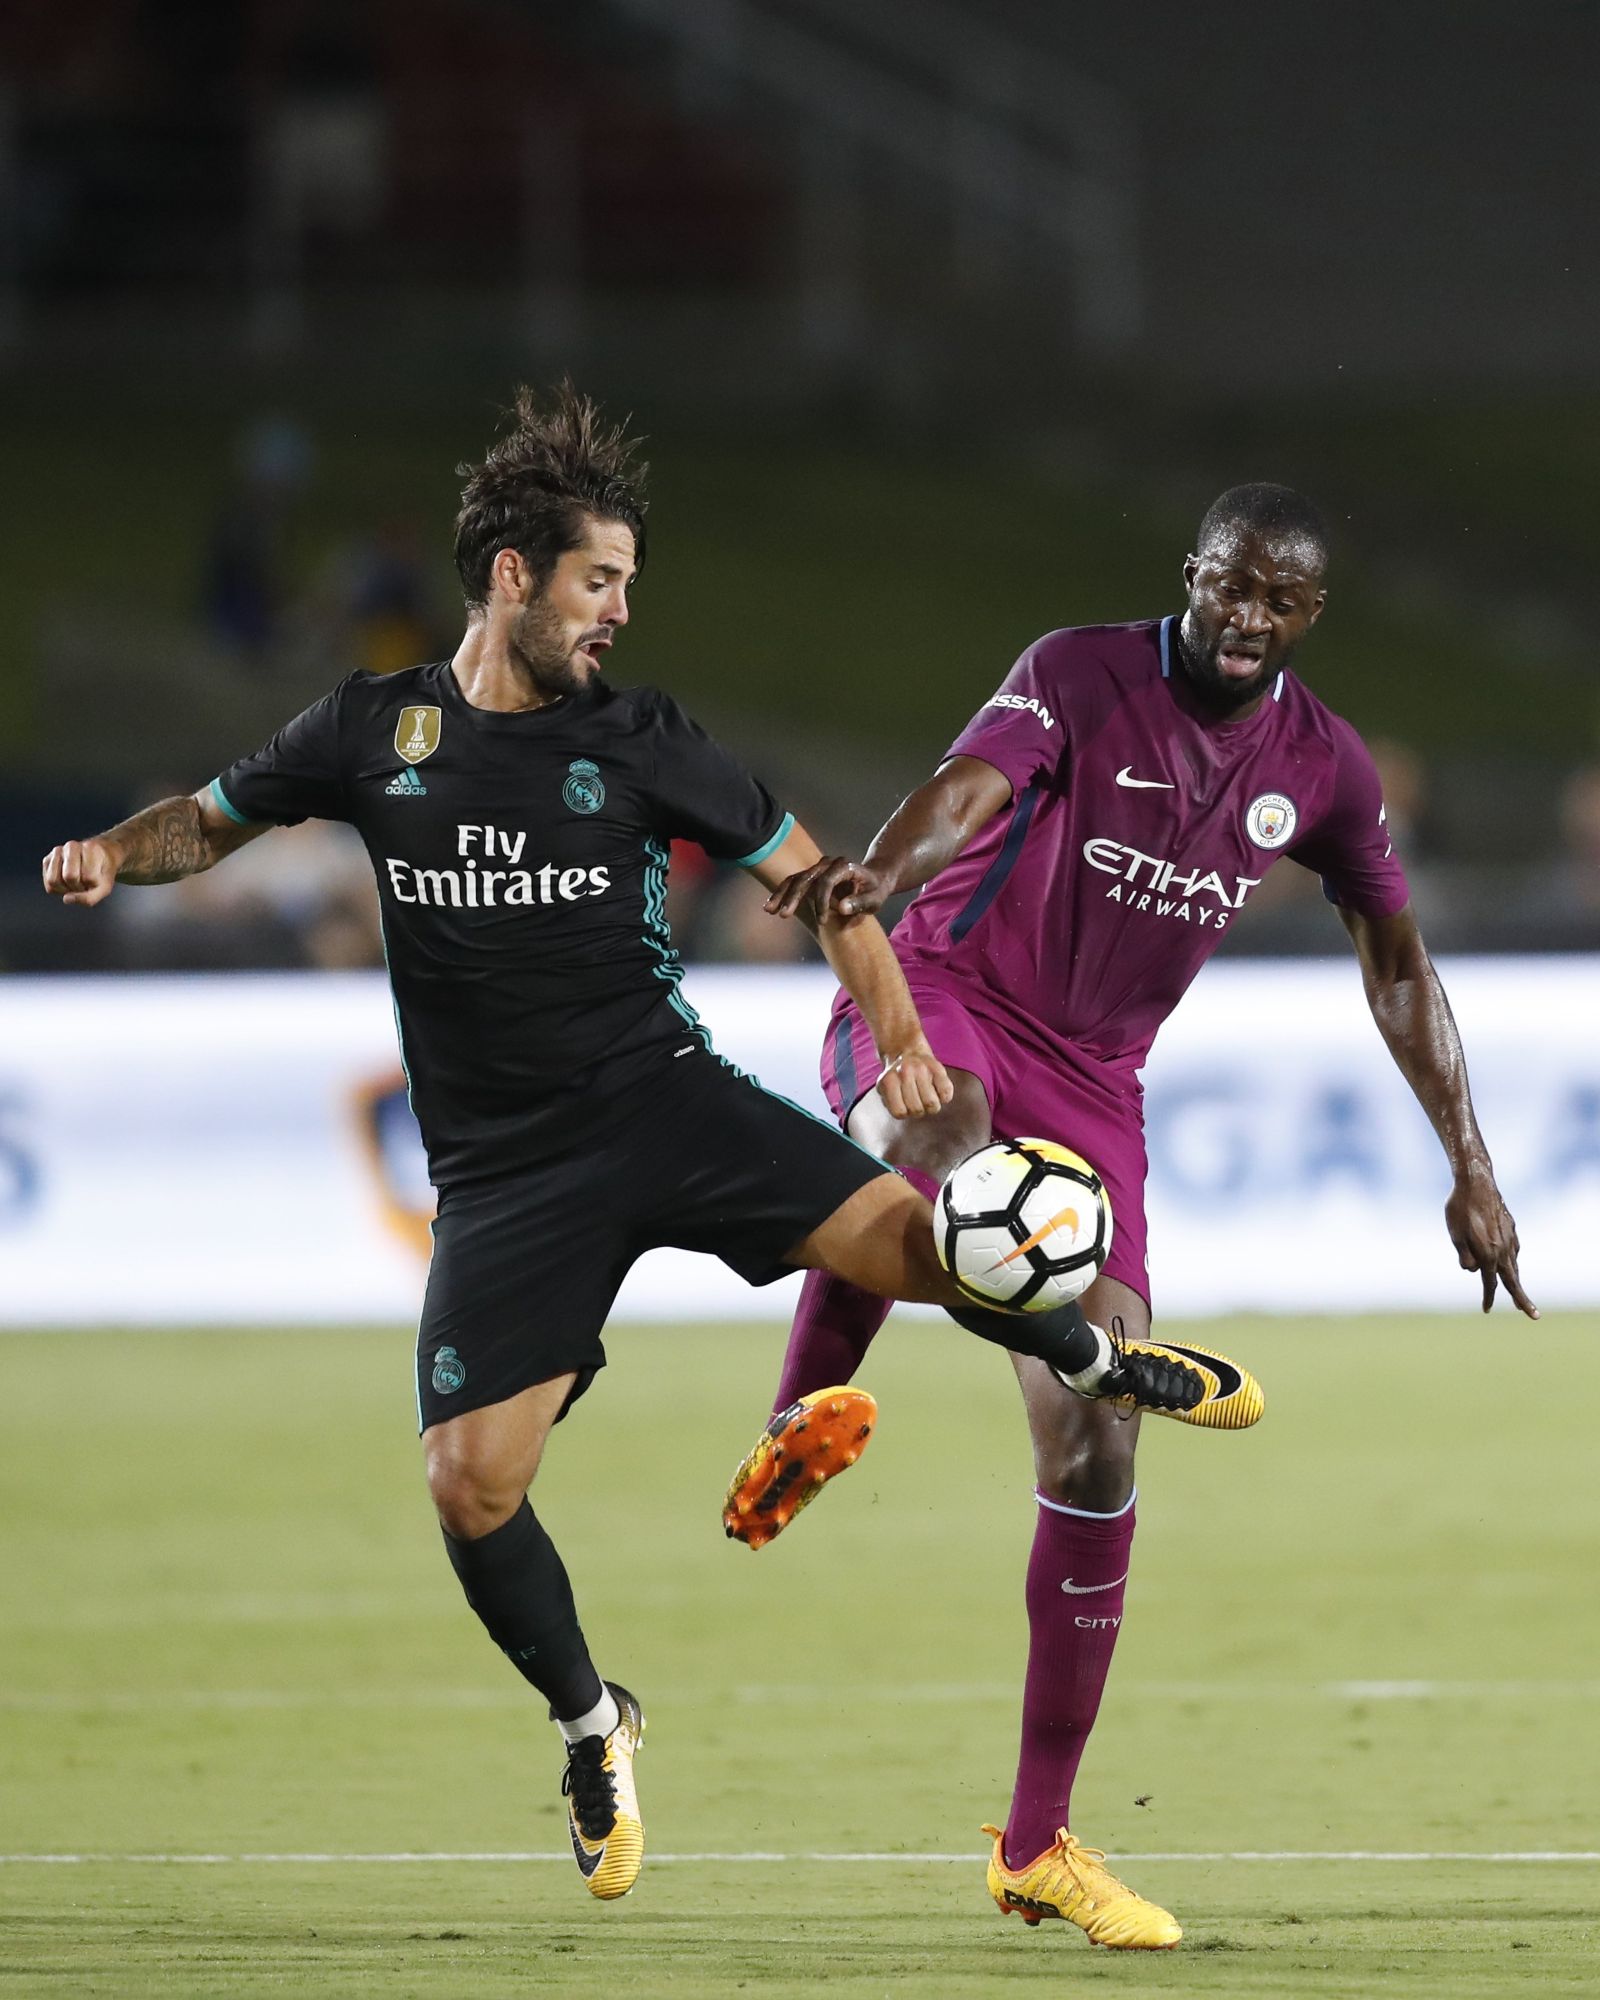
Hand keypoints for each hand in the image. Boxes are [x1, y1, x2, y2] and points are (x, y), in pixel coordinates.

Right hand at [41, 838, 119, 907]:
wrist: (99, 858)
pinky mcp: (47, 860)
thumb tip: (66, 899)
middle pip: (69, 877)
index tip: (97, 880)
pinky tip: (67, 883)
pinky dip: (57, 889)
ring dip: (65, 889)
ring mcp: (58, 851)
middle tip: (85, 883)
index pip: (88, 877)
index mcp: (90, 848)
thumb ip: (89, 898)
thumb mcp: (105, 887)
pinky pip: (48, 883)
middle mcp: (72, 846)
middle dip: (77, 887)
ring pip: (53, 880)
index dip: (92, 885)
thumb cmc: (102, 872)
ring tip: (75, 884)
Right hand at [764, 855, 894, 920]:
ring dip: (782, 895)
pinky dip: (782, 894)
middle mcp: (828, 863)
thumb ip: (860, 903)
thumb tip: (842, 908)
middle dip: (794, 897)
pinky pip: (793, 883)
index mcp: (844, 866)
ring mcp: (818, 868)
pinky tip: (770, 907)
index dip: (822, 901)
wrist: (873, 879)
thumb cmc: (875, 891)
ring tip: (769, 910)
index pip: (827, 881)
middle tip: (784, 915)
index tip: (822, 920)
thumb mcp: (874, 899)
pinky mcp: (811, 876)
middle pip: (806, 878)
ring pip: (795, 879)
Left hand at [876, 1044, 953, 1119]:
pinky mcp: (939, 1068)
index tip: (904, 1105)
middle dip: (918, 1111)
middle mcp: (905, 1072)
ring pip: (932, 1104)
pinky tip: (937, 1091)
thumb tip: (902, 1112)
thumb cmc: (896, 1078)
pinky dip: (944, 1097)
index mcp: (889, 1080)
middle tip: (916, 1100)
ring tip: (926, 1097)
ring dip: (931, 1106)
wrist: (906, 1051)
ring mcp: (923, 1069)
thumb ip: (890, 1103)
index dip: (904, 1113)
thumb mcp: (884, 1089)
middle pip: (917, 1110)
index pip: (899, 1112)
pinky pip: (946, 1093)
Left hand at [1445, 1162, 1537, 1317]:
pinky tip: (1508, 1263)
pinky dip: (1511, 1261)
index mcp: (1489, 1253)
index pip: (1490, 1282)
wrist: (1476, 1182)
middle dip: (1521, 1299)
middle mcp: (1504, 1248)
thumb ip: (1464, 1256)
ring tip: (1517, 1296)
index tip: (1485, 1310)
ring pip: (1513, 1264)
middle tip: (1533, 1315)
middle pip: (1513, 1280)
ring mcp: (1511, 1238)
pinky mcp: (1511, 1228)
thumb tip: (1474, 1270)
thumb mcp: (1454, 1234)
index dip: (1487, 1297)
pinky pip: (1512, 1250)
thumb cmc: (1459, 1208)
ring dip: (1515, 1280)